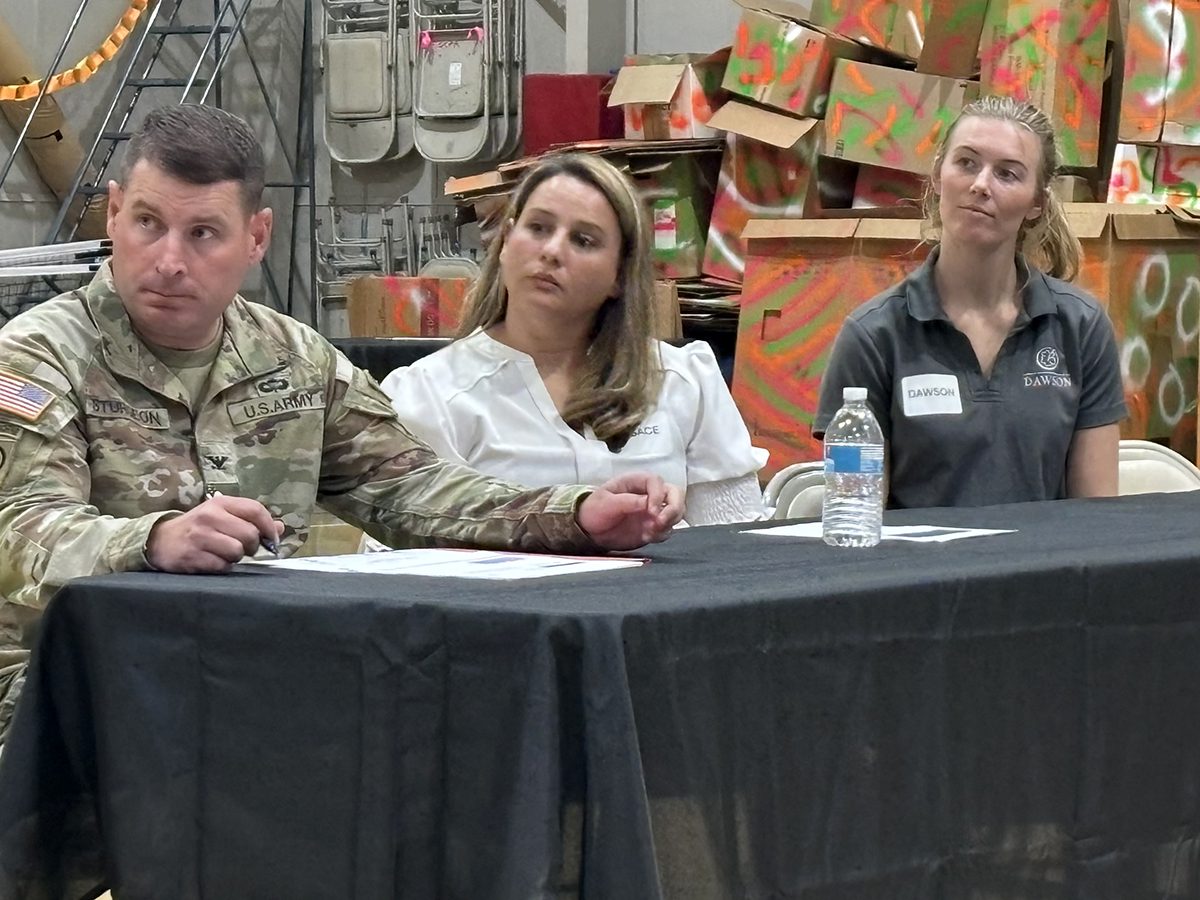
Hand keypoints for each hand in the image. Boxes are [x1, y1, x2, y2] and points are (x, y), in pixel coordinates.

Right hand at [146, 494, 283, 572]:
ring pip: (237, 551)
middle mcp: (209, 517)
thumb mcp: (222, 516)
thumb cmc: (198, 528)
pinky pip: (222, 566)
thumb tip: (281, 527)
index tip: (271, 539)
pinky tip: (213, 562)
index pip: (255, 510)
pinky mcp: (192, 556)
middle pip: (249, 534)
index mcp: (220, 503)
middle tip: (242, 548)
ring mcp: (199, 537)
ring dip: (236, 558)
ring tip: (225, 554)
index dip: (269, 526)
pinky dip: (223, 567)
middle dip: (251, 546)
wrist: (160, 540)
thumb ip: (251, 520)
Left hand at [576, 472, 683, 550]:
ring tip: (651, 532)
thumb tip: (647, 502)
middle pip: (675, 494)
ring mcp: (653, 510)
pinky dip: (661, 534)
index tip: (651, 511)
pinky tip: (647, 537)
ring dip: (669, 522)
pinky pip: (667, 529)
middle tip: (660, 522)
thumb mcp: (605, 503)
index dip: (658, 496)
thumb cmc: (594, 510)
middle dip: (673, 509)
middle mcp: (649, 494)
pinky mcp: (653, 526)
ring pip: (676, 511)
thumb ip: (627, 501)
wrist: (590, 530)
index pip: (657, 482)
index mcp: (636, 481)